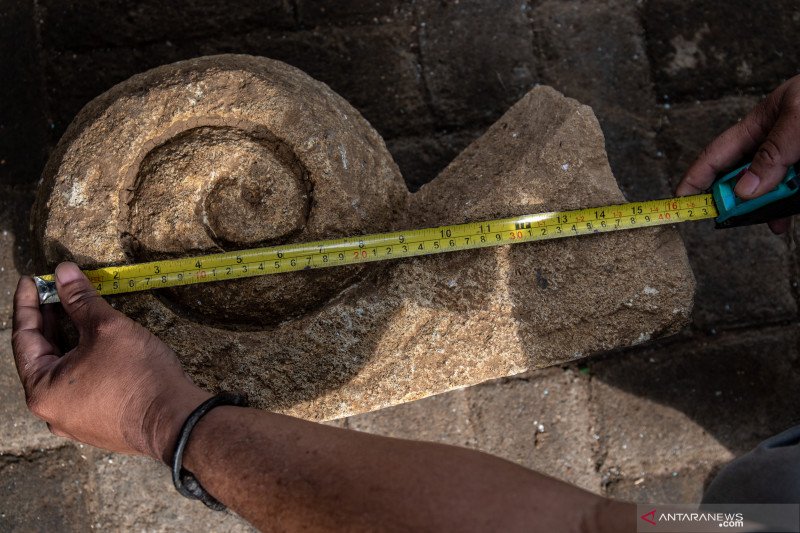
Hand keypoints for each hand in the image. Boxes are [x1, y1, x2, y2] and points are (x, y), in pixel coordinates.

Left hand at [11, 262, 210, 462]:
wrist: (175, 420)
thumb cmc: (136, 374)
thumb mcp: (106, 328)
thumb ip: (80, 299)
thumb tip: (64, 272)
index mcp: (41, 390)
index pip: (24, 338)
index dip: (28, 304)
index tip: (33, 280)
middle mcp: (51, 412)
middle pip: (42, 357)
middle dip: (50, 323)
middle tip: (55, 294)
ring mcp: (74, 423)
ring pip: (63, 374)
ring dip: (69, 343)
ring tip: (78, 317)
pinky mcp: (98, 426)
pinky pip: (82, 389)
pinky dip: (84, 364)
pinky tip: (98, 349)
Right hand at [677, 74, 799, 233]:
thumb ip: (773, 153)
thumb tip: (746, 189)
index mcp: (764, 120)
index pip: (719, 153)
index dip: (696, 176)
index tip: (680, 199)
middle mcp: (777, 141)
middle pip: (744, 175)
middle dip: (736, 197)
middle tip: (730, 216)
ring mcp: (795, 157)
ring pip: (770, 189)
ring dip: (767, 206)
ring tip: (770, 216)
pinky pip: (793, 194)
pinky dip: (786, 208)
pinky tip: (784, 219)